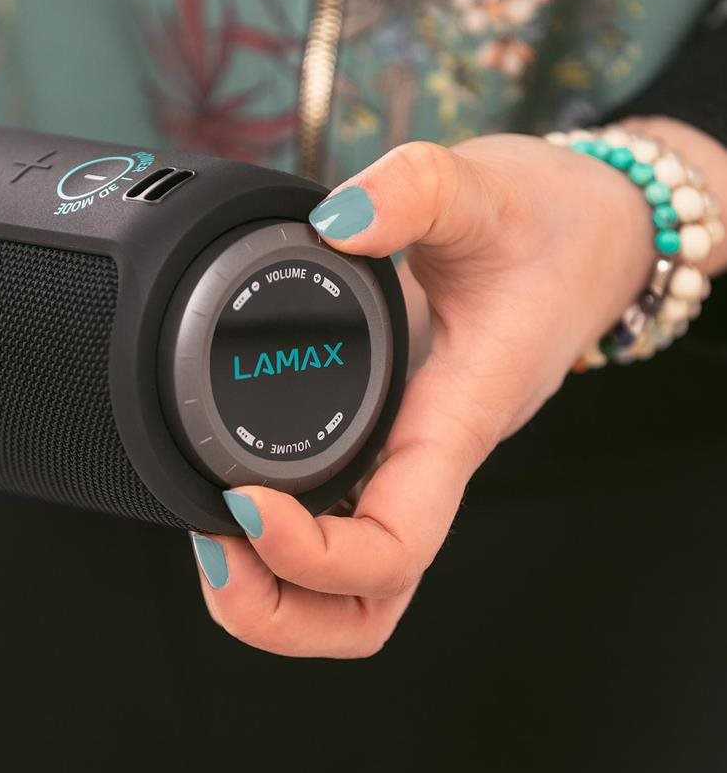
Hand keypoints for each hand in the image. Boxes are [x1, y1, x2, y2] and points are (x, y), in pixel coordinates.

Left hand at [189, 130, 716, 656]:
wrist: (589, 235)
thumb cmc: (553, 230)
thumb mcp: (486, 191)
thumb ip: (416, 192)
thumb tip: (338, 219)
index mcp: (454, 426)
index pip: (391, 548)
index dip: (310, 554)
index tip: (242, 502)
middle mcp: (427, 462)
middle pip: (364, 606)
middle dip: (279, 608)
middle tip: (212, 550)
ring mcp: (407, 459)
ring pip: (350, 585)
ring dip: (274, 591)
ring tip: (211, 538)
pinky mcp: (389, 438)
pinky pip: (338, 520)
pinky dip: (281, 538)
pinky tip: (233, 489)